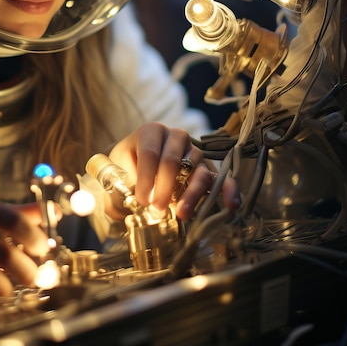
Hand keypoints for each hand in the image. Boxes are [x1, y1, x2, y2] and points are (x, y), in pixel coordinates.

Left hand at [106, 122, 239, 220]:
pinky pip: (221, 177)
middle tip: (157, 207)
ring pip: (197, 170)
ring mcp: (193, 152)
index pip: (150, 152)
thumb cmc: (127, 166)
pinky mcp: (206, 168)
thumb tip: (123, 208)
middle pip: (173, 160)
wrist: (138, 164)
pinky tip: (230, 204)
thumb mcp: (116, 171)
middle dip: (165, 186)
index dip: (146, 178)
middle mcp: (175, 137)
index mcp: (150, 132)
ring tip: (182, 213)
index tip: (141, 200)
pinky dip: (228, 189)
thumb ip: (117, 188)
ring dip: (191, 193)